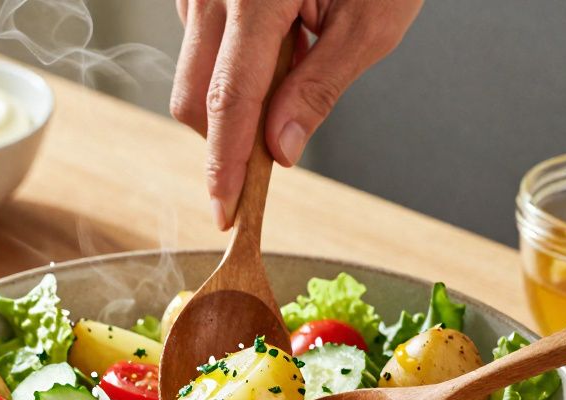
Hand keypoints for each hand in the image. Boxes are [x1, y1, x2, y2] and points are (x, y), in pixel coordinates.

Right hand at [170, 0, 421, 228]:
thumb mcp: (371, 21)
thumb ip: (320, 87)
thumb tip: (282, 150)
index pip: (229, 101)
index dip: (225, 165)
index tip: (226, 211)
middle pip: (193, 97)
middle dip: (226, 136)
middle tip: (280, 136)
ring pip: (194, 71)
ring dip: (235, 91)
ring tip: (297, 50)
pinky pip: (199, 40)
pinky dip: (231, 59)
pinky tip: (277, 31)